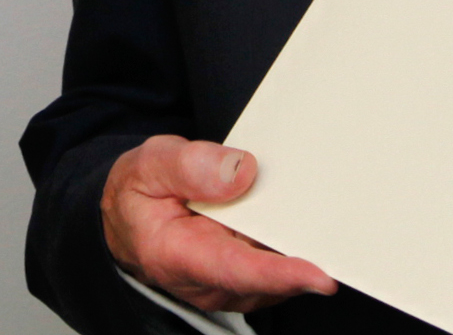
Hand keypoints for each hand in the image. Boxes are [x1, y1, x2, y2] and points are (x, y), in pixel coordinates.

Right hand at [102, 136, 336, 312]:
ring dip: (295, 236)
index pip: (234, 270)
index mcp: (176, 256)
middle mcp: (208, 284)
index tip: (321, 277)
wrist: (130, 222)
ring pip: (278, 267)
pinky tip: (286, 208)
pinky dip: (289, 238)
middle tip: (322, 201)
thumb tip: (243, 173)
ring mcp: (231, 288)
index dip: (279, 275)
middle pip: (268, 270)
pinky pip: (279, 264)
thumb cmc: (139, 194)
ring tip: (298, 194)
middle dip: (299, 241)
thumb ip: (189, 165)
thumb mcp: (149, 164)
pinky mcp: (247, 283)